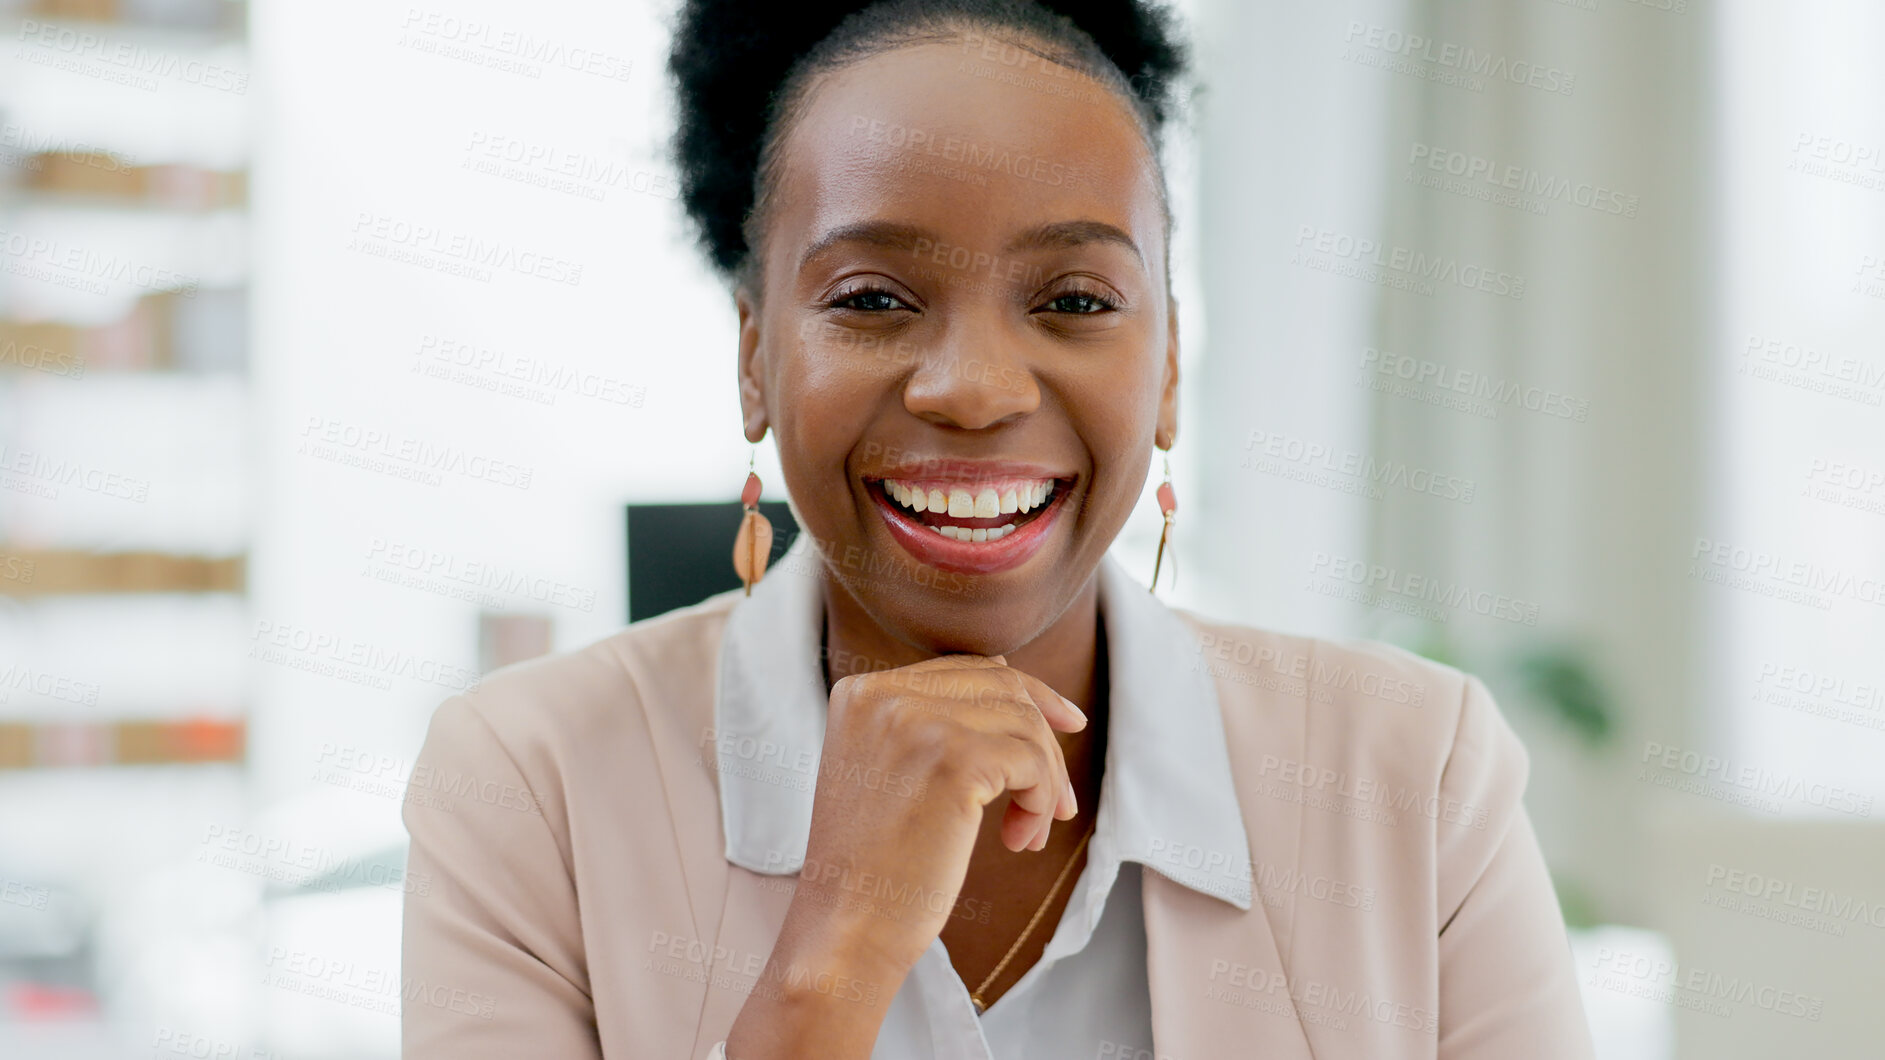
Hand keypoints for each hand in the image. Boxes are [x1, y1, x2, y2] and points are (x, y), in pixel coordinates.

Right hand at [725, 653, 1086, 1056]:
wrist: (845, 929)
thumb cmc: (874, 864)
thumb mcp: (885, 769)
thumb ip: (932, 720)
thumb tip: (1015, 679)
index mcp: (861, 692)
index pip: (967, 670)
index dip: (1027, 695)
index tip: (1067, 724)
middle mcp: (883, 695)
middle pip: (1004, 690)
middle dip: (1045, 742)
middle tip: (1058, 803)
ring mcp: (917, 723)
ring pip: (1025, 727)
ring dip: (1044, 783)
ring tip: (1026, 834)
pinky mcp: (954, 761)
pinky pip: (1032, 763)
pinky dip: (1040, 802)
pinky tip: (1018, 839)